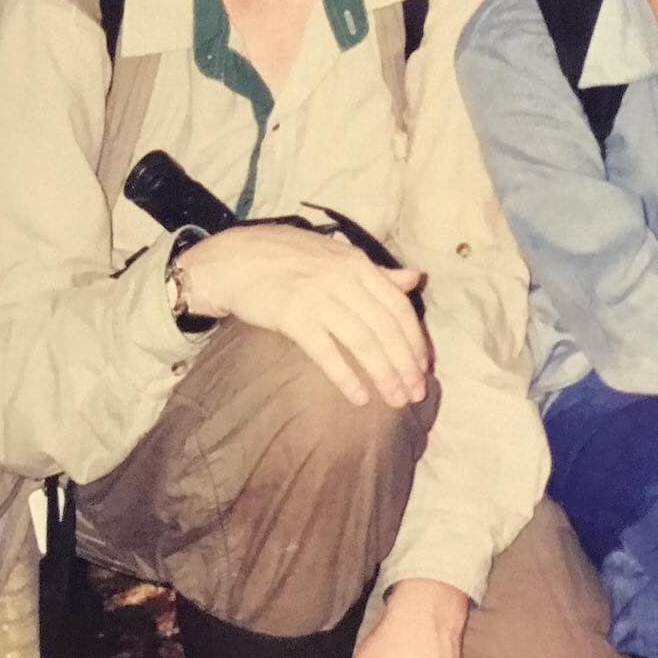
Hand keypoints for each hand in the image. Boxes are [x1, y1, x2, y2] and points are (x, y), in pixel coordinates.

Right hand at [179, 223, 428, 407]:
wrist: (233, 259)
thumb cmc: (288, 260)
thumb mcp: (337, 257)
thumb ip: (377, 273)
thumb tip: (415, 279)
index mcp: (358, 264)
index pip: (398, 306)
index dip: (414, 339)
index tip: (424, 367)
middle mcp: (343, 278)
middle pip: (385, 328)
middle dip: (405, 364)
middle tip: (415, 394)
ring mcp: (318, 296)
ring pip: (362, 342)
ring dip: (383, 375)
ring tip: (395, 400)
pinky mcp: (292, 315)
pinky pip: (326, 352)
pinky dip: (346, 377)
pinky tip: (359, 398)